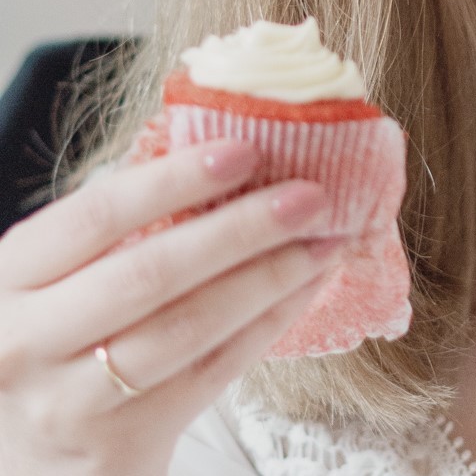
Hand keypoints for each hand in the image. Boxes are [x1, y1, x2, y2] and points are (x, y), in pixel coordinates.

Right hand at [0, 139, 342, 475]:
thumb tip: (220, 154)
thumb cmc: (49, 344)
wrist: (20, 461)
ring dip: (269, 278)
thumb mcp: (50, 281)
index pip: (96, 215)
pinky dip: (268, 323)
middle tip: (309, 195)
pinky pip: (212, 373)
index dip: (174, 179)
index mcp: (9, 279)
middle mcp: (28, 342)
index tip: (245, 151)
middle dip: (242, 228)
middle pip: (151, 273)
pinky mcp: (121, 444)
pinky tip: (305, 289)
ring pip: (189, 328)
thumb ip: (112, 228)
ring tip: (324, 241)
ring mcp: (70, 402)